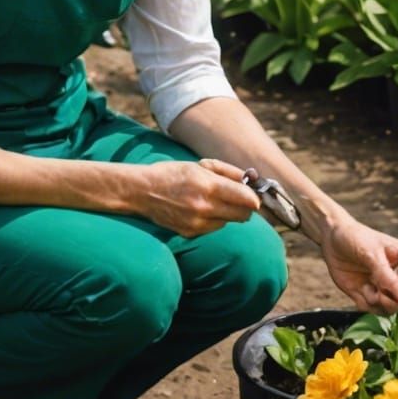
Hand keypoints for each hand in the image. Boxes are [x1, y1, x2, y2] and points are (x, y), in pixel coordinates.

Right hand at [129, 158, 260, 237]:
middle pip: (243, 215)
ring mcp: (197, 223)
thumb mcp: (200, 165)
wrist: (142, 191)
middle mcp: (205, 207)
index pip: (246, 199)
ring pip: (228, 222)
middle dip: (245, 208)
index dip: (255, 198)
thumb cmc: (172, 173)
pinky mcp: (190, 233)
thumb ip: (228, 172)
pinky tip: (200, 210)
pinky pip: (213, 228)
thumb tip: (250, 179)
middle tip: (240, 199)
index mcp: (209, 186)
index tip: (255, 196)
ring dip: (228, 213)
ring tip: (213, 201)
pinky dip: (213, 220)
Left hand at [320, 217, 397, 312]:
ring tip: (368, 288)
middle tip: (380, 291)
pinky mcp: (371, 295)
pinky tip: (361, 288)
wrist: (332, 238)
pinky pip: (375, 309)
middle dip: (395, 300)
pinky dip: (367, 303)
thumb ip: (387, 277)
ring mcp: (386, 287)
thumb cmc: (356, 238)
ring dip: (380, 302)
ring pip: (392, 308)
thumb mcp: (371, 255)